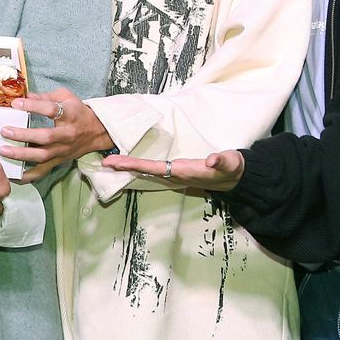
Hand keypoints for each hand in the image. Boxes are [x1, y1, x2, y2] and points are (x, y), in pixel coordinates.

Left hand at [0, 88, 112, 181]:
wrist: (96, 131)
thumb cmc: (77, 111)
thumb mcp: (66, 97)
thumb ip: (46, 96)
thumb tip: (26, 96)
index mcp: (70, 115)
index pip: (51, 110)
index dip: (33, 106)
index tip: (16, 104)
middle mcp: (67, 134)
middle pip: (46, 137)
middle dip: (24, 135)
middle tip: (5, 131)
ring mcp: (63, 150)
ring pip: (43, 156)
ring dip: (22, 155)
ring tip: (4, 151)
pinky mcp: (59, 161)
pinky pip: (43, 171)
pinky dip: (29, 176)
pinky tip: (15, 176)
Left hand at [101, 149, 244, 191]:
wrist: (234, 178)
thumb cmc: (231, 168)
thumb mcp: (230, 163)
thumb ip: (222, 161)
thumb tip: (211, 161)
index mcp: (183, 171)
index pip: (154, 168)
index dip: (135, 165)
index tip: (117, 163)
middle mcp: (174, 175)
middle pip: (144, 171)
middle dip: (125, 167)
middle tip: (104, 162)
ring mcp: (174, 174)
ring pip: (147, 171)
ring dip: (129, 166)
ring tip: (111, 162)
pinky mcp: (175, 171)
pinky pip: (153, 168)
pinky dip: (139, 165)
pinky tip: (129, 162)